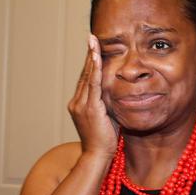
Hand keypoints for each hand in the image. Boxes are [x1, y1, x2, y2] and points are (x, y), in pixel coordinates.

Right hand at [67, 34, 118, 156]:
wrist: (98, 156)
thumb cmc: (105, 141)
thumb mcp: (106, 119)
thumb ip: (108, 106)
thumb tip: (118, 96)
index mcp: (80, 105)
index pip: (85, 79)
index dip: (89, 64)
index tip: (93, 49)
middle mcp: (77, 102)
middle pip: (84, 74)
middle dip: (88, 55)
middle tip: (91, 38)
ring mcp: (81, 105)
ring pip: (87, 76)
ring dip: (91, 57)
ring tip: (93, 42)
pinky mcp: (90, 108)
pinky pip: (92, 84)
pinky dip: (94, 70)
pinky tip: (97, 58)